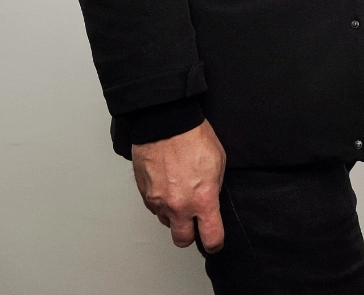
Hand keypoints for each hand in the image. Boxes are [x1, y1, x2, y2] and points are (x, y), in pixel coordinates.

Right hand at [132, 118, 225, 252]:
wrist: (166, 122)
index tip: (215, 240)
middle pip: (183, 240)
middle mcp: (179, 206)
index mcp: (202, 199)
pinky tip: (167, 184)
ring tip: (179, 193)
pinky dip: (161, 201)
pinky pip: (154, 207)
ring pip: (166, 222)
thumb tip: (210, 199)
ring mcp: (159, 201)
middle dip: (190, 234)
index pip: (211, 238)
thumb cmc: (193, 136)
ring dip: (174, 215)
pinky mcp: (145, 193)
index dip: (215, 242)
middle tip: (194, 222)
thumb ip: (214, 187)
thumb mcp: (218, 161)